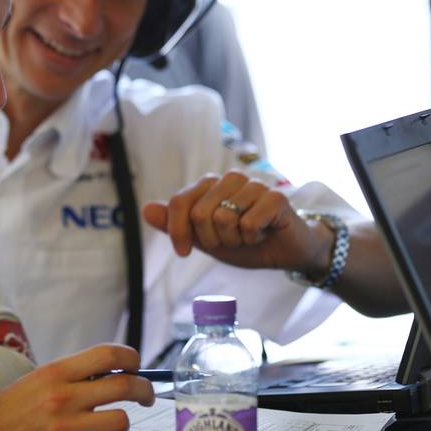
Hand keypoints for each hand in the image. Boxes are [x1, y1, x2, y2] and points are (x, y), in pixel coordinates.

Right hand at [0, 343, 154, 430]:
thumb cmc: (6, 412)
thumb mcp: (36, 380)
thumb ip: (70, 376)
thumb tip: (107, 373)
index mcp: (55, 373)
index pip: (108, 355)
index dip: (131, 358)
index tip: (136, 366)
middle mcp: (63, 398)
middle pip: (124, 386)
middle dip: (144, 390)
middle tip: (145, 396)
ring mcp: (65, 430)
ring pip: (120, 422)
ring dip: (120, 424)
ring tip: (107, 426)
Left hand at [142, 171, 331, 273]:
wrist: (284, 252)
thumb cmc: (244, 242)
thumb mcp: (204, 239)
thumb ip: (175, 225)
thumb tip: (146, 209)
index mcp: (209, 186)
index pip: (179, 202)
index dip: (178, 232)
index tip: (183, 252)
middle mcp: (229, 179)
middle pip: (200, 214)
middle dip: (212, 240)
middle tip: (230, 241)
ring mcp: (253, 184)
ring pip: (224, 219)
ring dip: (234, 240)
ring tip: (248, 236)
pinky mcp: (275, 196)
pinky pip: (249, 224)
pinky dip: (253, 238)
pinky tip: (264, 233)